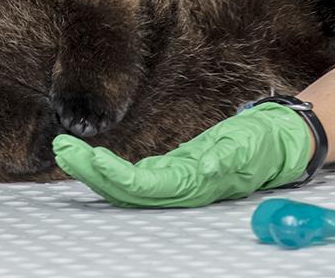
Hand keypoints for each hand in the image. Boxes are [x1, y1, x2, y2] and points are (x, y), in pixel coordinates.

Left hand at [52, 103, 314, 207]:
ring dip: (92, 169)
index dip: (119, 176)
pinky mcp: (170, 172)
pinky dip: (106, 168)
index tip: (93, 159)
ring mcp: (172, 182)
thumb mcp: (248, 146)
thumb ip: (227, 157)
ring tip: (64, 148)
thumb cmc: (260, 145)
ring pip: (124, 184)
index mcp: (194, 183)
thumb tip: (207, 165)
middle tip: (61, 148)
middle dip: (91, 171)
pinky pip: (132, 176)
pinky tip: (85, 158)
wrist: (273, 145)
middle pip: (126, 189)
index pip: (147, 186)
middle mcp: (178, 188)